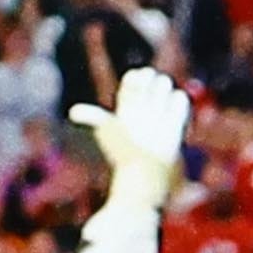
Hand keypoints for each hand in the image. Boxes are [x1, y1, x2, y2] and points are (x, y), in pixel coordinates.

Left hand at [68, 66, 192, 210]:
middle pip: (151, 78)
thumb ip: (93, 117)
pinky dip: (178, 104)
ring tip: (159, 109)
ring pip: (165, 85)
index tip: (134, 86)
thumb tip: (72, 112)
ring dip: (164, 92)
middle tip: (148, 100)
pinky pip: (180, 100)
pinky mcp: (176, 124)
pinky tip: (173, 116)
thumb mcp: (108, 130)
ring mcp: (160, 115)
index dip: (136, 79)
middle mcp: (143, 108)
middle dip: (152, 82)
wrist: (145, 174)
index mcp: (126, 107)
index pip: (133, 79)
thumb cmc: (124, 152)